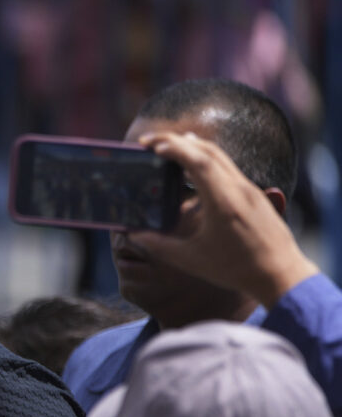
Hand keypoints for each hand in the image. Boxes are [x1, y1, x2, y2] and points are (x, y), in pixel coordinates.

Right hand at [129, 131, 318, 305]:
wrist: (282, 275)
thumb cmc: (237, 270)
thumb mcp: (192, 260)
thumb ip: (159, 246)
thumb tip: (134, 235)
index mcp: (224, 202)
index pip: (199, 162)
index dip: (175, 149)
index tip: (153, 147)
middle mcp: (240, 190)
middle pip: (208, 151)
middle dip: (177, 141)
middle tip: (151, 142)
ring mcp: (250, 190)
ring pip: (220, 157)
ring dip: (192, 148)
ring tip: (167, 149)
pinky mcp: (255, 195)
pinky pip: (227, 169)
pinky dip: (206, 161)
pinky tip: (192, 172)